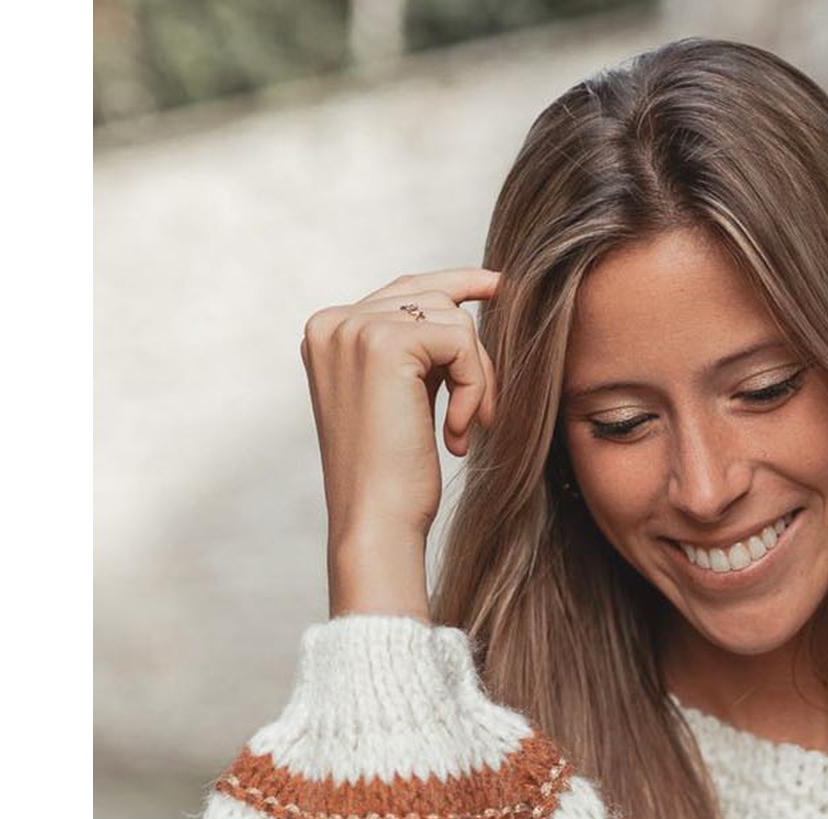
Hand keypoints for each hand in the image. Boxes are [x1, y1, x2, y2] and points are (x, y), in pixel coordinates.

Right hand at [299, 265, 502, 610]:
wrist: (376, 523)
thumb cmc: (391, 479)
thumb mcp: (398, 400)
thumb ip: (414, 352)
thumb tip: (460, 305)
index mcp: (329, 333)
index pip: (403, 290)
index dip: (456, 285)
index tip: (498, 286)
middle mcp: (333, 322)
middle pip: (433, 298)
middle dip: (473, 355)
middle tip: (484, 415)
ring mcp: (354, 328)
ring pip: (453, 320)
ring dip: (477, 379)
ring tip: (465, 431)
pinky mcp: (384, 343)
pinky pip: (460, 341)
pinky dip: (475, 387)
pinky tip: (458, 433)